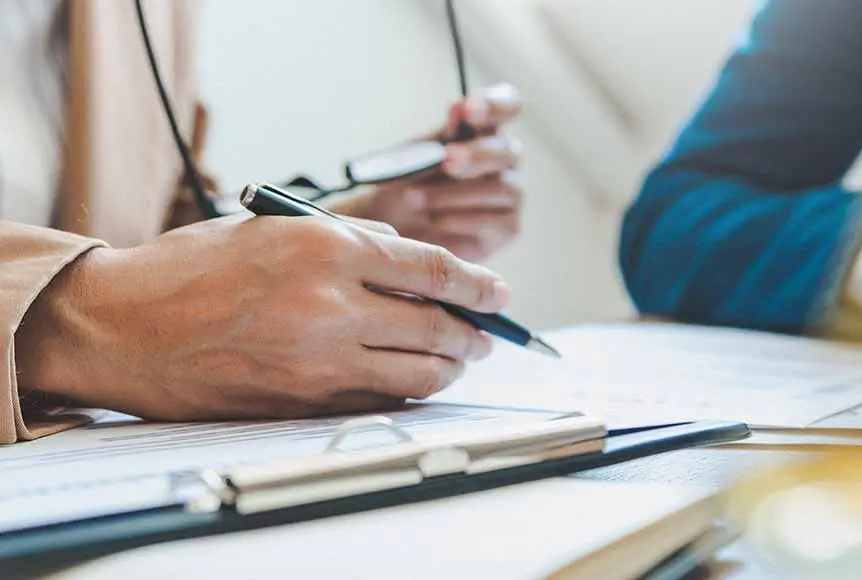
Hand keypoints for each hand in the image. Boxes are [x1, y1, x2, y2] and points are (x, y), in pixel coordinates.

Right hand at [15, 214, 509, 420]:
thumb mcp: (273, 226)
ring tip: (458, 360)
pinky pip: (378, 403)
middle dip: (473, 332)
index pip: (432, 269)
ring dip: (450, 368)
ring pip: (418, 374)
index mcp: (325, 248)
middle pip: (437, 326)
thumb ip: (348, 238)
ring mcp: (317, 360)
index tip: (500, 293)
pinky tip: (410, 382)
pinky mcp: (302, 402)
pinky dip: (405, 393)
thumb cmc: (191, 267)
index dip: (478, 283)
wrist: (121, 326)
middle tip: (486, 334)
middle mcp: (329, 304)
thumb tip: (410, 256)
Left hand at [372, 84, 523, 262]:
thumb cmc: (412, 181)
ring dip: (454, 193)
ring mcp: (510, 193)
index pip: (508, 105)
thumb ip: (442, 135)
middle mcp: (504, 159)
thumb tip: (458, 108)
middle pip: (508, 150)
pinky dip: (461, 219)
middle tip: (447, 160)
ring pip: (500, 188)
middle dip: (476, 155)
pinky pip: (494, 220)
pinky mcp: (508, 226)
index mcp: (484, 130)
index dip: (495, 104)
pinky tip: (434, 219)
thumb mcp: (418, 154)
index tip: (469, 109)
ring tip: (415, 199)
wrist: (398, 225)